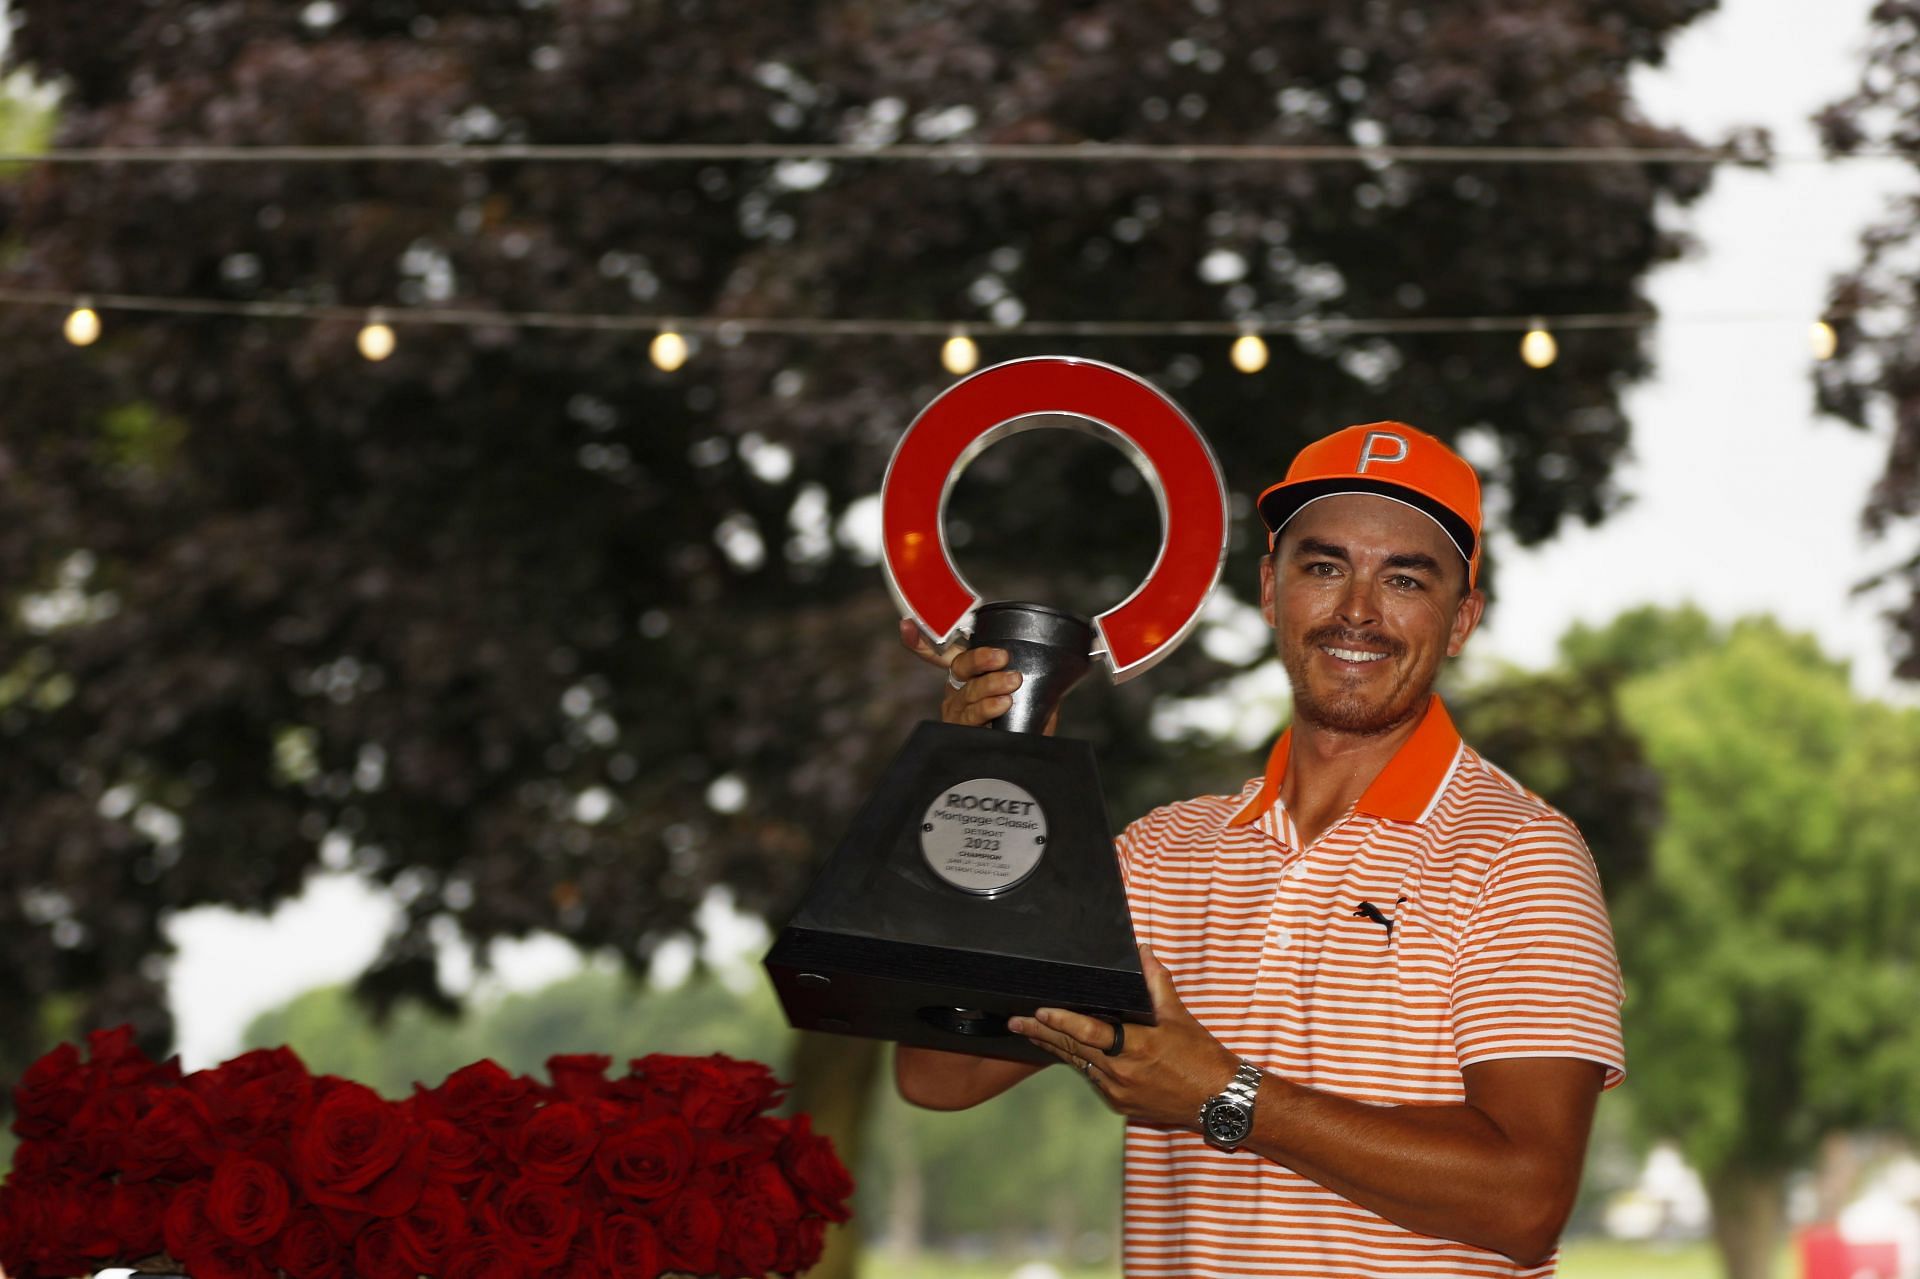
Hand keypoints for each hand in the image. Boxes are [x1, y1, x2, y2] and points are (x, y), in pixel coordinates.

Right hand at [898, 618, 1055, 731]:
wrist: (1023, 765)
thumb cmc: (1022, 726)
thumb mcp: (1030, 700)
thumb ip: (1036, 687)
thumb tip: (1054, 676)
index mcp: (968, 677)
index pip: (942, 653)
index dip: (921, 640)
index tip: (907, 624)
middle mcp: (957, 692)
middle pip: (960, 668)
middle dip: (980, 659)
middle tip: (1003, 659)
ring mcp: (956, 714)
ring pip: (967, 694)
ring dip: (989, 686)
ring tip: (1011, 685)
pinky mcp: (960, 735)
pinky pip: (970, 720)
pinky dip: (986, 710)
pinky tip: (1001, 705)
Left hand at [1010, 944, 1238, 1127]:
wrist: (1218, 1101)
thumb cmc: (1200, 1056)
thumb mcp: (1179, 1016)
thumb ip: (1157, 982)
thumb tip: (1142, 951)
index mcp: (1137, 1047)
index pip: (1090, 1032)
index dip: (1063, 1021)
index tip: (1039, 1012)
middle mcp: (1122, 1073)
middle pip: (1073, 1049)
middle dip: (1042, 1034)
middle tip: (1015, 1022)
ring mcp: (1118, 1092)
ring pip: (1078, 1064)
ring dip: (1054, 1047)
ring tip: (1028, 1032)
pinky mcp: (1119, 1104)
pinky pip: (1091, 1078)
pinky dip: (1076, 1062)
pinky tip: (1061, 1050)